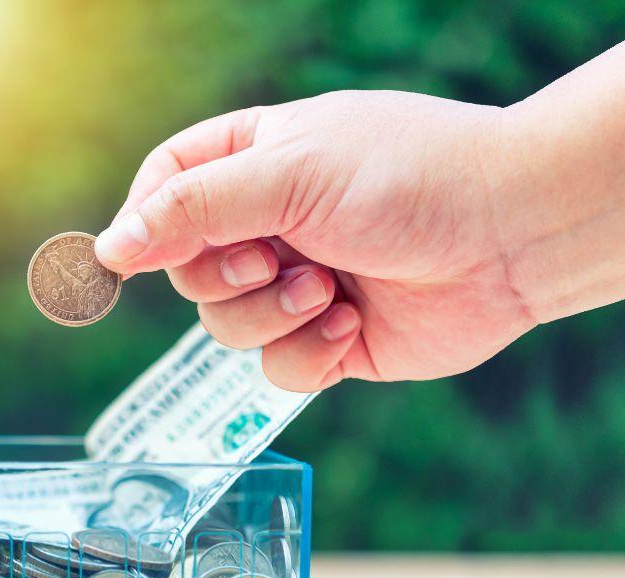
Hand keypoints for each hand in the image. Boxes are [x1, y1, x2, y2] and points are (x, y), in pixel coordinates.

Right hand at [95, 90, 535, 390]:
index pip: (165, 187)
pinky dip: (310, 354)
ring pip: (227, 327)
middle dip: (227, 279)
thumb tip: (112, 246)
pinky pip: (278, 369)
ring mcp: (299, 283)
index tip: (133, 255)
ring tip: (330, 290)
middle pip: (187, 271)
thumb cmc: (409, 178)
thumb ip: (193, 210)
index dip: (144, 223)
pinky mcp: (331, 339)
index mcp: (256, 161)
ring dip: (272, 317)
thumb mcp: (288, 175)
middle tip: (275, 262)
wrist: (512, 235)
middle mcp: (271, 224)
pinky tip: (354, 322)